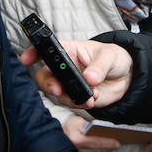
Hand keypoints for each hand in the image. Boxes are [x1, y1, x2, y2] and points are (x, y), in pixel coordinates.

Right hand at [18, 39, 133, 107]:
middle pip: (45, 74)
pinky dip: (80, 103)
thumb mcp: (110, 56)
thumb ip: (99, 66)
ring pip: (57, 92)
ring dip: (71, 97)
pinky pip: (70, 103)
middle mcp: (64, 66)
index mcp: (69, 49)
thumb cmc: (114, 59)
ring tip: (91, 96)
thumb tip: (90, 78)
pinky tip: (92, 99)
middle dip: (49, 83)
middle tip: (58, 90)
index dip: (34, 52)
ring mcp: (68, 83)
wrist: (126, 78)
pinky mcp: (75, 97)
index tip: (26, 59)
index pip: (47, 48)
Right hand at [64, 116, 119, 151]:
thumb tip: (102, 128)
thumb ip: (89, 124)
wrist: (51, 135)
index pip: (98, 142)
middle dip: (109, 146)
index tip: (117, 143)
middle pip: (98, 149)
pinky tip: (103, 148)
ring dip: (104, 150)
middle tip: (118, 143)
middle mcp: (77, 149)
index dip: (109, 143)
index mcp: (77, 139)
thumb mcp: (77, 120)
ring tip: (112, 145)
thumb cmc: (64, 125)